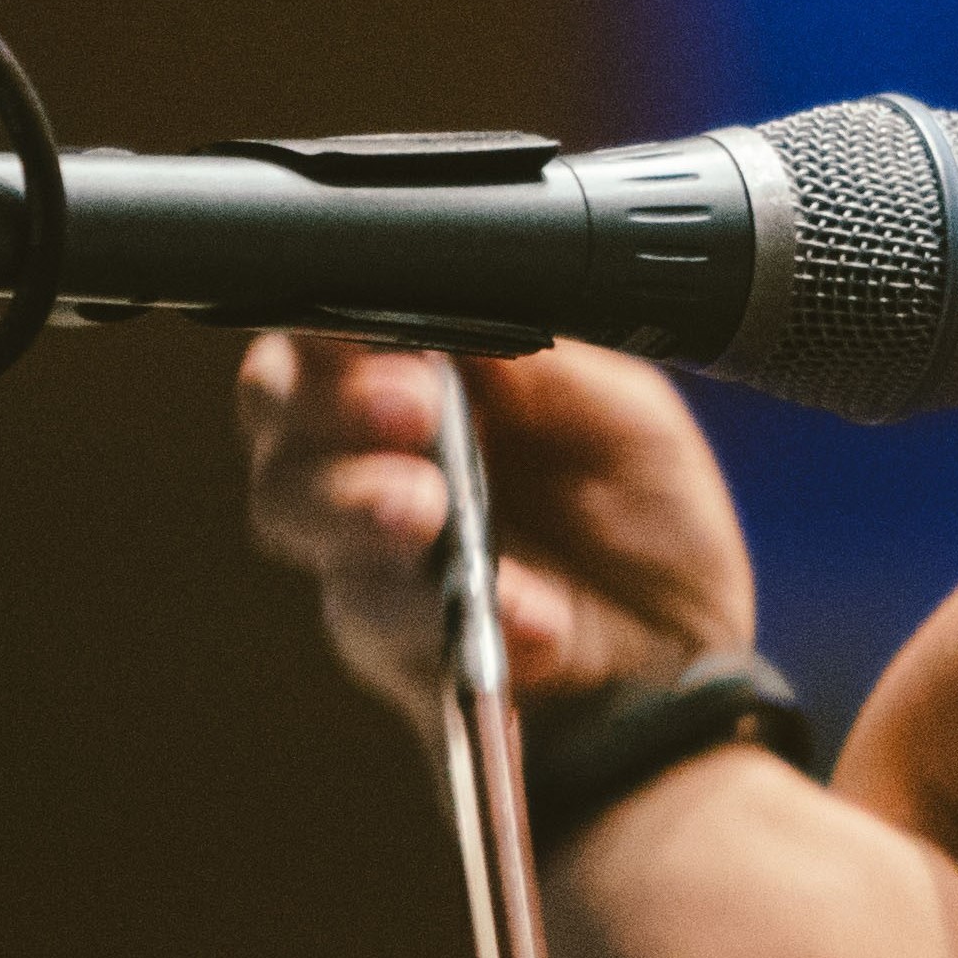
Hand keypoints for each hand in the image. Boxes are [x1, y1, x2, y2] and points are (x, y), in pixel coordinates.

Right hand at [237, 333, 758, 749]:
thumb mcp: (621, 414)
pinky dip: (447, 611)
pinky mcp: (389, 644)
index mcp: (423, 378)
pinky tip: (525, 613)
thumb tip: (453, 291)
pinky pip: (379, 619)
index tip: (385, 330)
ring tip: (424, 509)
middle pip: (276, 411)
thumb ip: (536, 355)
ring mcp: (368, 554)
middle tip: (409, 410)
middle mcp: (371, 458)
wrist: (682, 666)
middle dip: (328, 402)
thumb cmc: (646, 527)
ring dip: (351, 500)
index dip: (332, 323)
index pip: (327, 328)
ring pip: (293, 510)